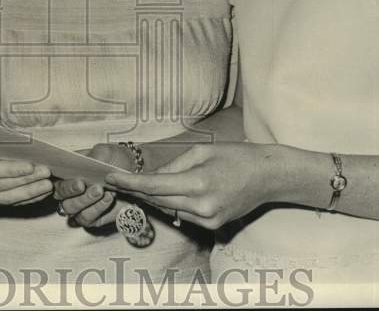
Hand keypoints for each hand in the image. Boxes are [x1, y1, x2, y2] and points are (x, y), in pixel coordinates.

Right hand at [0, 150, 52, 206]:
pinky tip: (43, 192)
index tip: (30, 166)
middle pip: (3, 185)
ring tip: (48, 185)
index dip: (11, 169)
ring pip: (9, 197)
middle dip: (27, 179)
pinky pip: (13, 203)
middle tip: (46, 172)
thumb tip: (20, 130)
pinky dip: (29, 198)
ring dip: (31, 191)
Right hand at [52, 143, 131, 228]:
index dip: (63, 184)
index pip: (55, 182)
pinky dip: (97, 209)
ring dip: (85, 201)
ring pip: (72, 211)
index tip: (79, 181)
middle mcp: (70, 193)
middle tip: (86, 186)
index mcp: (67, 174)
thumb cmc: (114, 160)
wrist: (132, 170)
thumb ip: (93, 157)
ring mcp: (80, 207)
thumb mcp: (104, 152)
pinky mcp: (92, 218)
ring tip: (101, 191)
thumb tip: (85, 163)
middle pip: (61, 199)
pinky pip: (87, 219)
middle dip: (73, 194)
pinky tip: (108, 198)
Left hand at [103, 142, 275, 229]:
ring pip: (170, 209)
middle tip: (117, 182)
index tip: (110, 179)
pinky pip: (185, 215)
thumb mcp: (202, 151)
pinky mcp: (214, 226)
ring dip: (155, 198)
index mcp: (198, 182)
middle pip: (159, 200)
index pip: (155, 186)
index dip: (130, 183)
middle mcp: (202, 205)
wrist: (267, 176)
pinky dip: (175, 204)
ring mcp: (208, 219)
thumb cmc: (235, 156)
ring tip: (140, 186)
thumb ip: (174, 166)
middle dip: (137, 190)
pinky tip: (171, 194)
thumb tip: (152, 177)